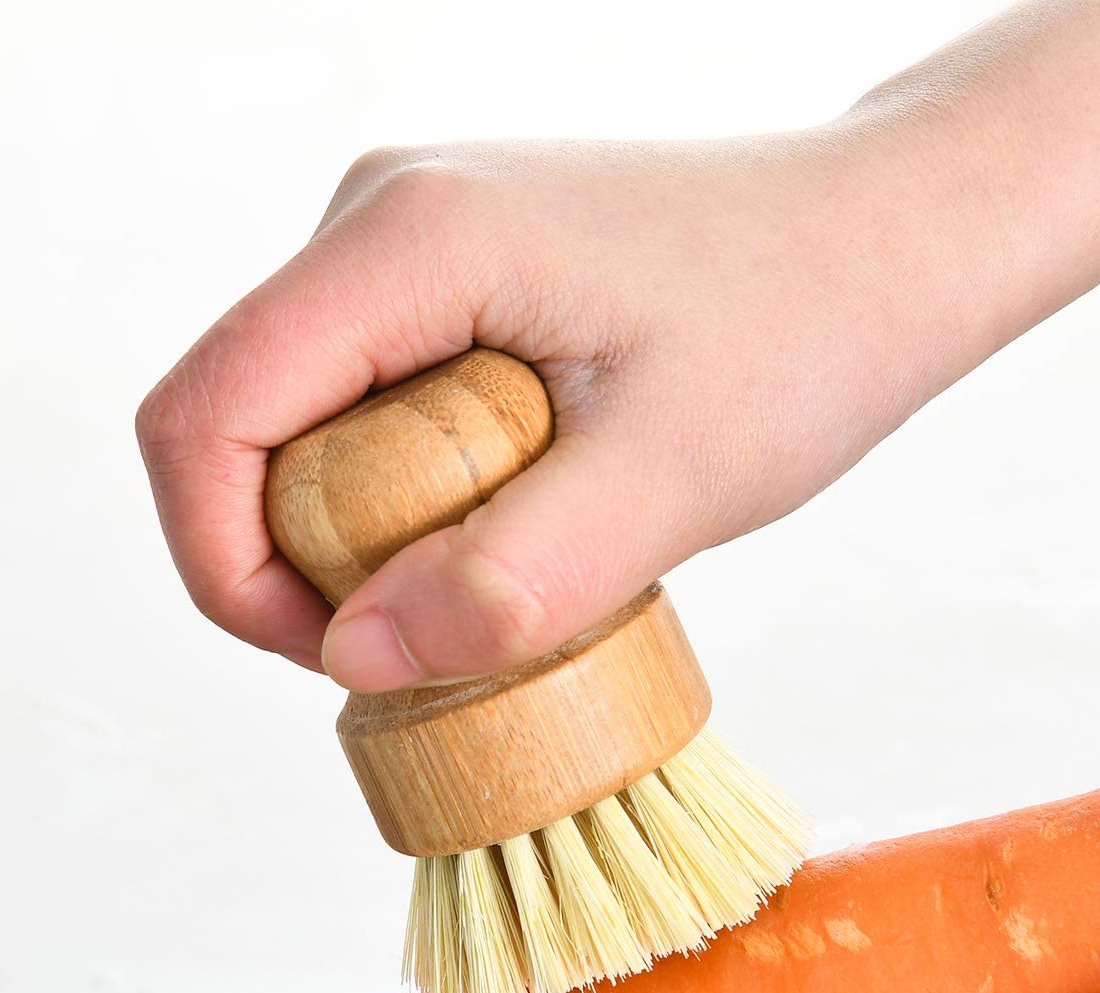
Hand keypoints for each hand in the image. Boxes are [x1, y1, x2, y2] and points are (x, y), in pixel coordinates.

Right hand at [136, 3, 1099, 684]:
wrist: (892, 241)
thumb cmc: (808, 331)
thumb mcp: (672, 479)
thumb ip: (512, 576)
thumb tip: (355, 657)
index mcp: (407, 241)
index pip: (206, 415)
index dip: (226, 568)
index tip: (335, 662)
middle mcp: (382, 222)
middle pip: (244, 428)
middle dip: (302, 566)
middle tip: (442, 636)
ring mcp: (413, 248)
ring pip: (306, 429)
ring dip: (368, 539)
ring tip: (504, 580)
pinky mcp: (453, 285)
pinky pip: (372, 413)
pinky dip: (411, 501)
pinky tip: (517, 526)